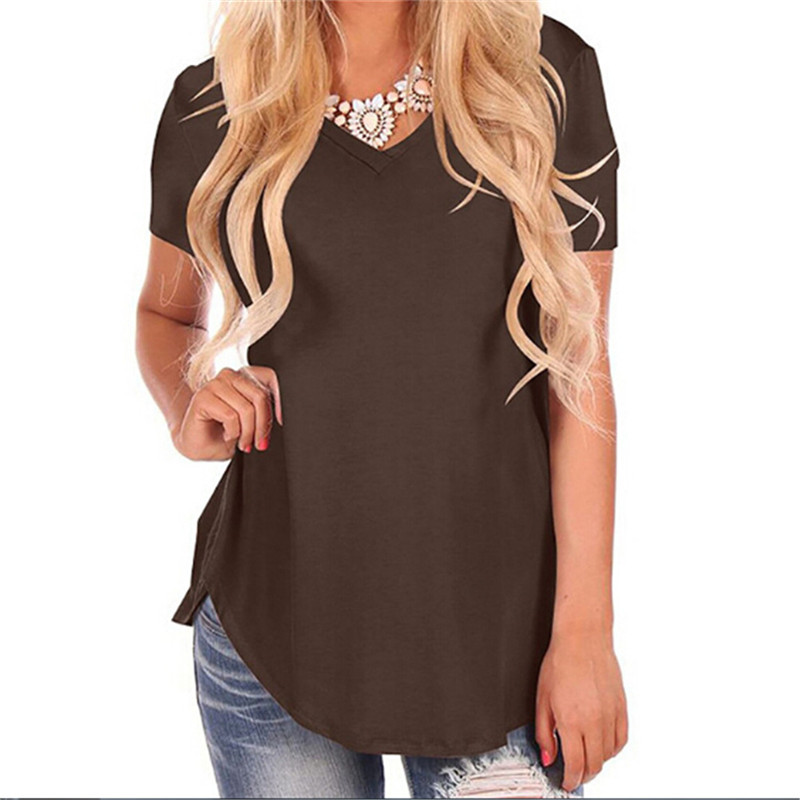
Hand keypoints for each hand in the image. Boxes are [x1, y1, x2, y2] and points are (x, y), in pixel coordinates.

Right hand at [172, 366, 282, 460]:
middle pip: (260, 397)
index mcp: (244, 377)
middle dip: (262, 426)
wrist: (200, 447)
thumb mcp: (253, 422)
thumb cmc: (225, 434)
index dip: (279, 399)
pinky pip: (230, 416)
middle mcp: (230, 376)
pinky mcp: (203, 397)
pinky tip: (226, 435)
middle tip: (258, 443)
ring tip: (241, 441)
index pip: (270, 377)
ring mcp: (215, 384)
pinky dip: (232, 432)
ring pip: (246, 409)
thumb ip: (264, 411)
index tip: (282, 421)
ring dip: (247, 432)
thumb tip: (282, 415)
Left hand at [535, 630, 627, 792]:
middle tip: (573, 774)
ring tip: (585, 759)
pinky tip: (602, 745)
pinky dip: (612, 749)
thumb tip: (548, 756)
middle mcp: (594, 721)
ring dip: (597, 763)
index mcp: (572, 720)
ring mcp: (611, 715)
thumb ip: (544, 732)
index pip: (575, 765)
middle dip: (583, 775)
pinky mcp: (622, 708)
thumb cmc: (560, 662)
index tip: (565, 783)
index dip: (570, 780)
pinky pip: (621, 740)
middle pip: (594, 765)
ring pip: (609, 755)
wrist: (583, 639)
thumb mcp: (542, 698)